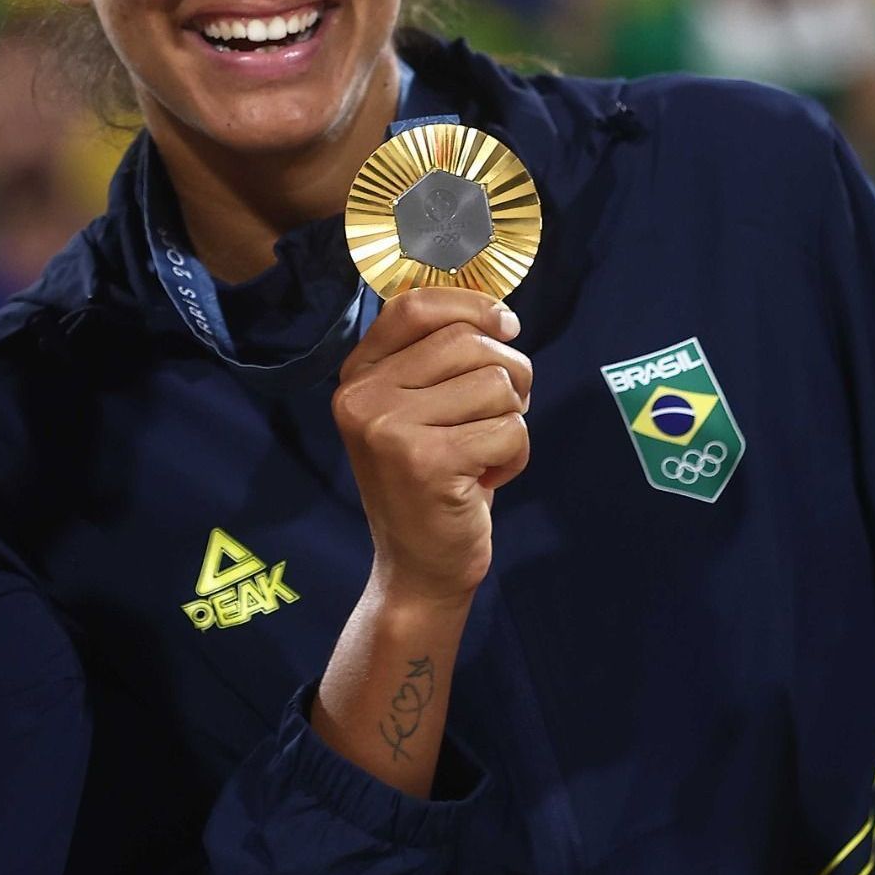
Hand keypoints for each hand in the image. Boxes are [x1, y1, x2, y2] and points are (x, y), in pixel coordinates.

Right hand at [331, 287, 530, 607]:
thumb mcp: (419, 410)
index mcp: (358, 375)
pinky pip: (509, 430)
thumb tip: (502, 316)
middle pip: (470, 342)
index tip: (507, 326)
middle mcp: (361, 396)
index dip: (471, 305)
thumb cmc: (433, 481)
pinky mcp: (425, 461)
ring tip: (483, 455)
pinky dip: (516, 457)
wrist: (419, 569)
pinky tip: (486, 481)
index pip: (414, 305)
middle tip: (499, 417)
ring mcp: (387, 428)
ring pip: (496, 384)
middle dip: (510, 375)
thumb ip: (440, 358)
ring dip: (512, 422)